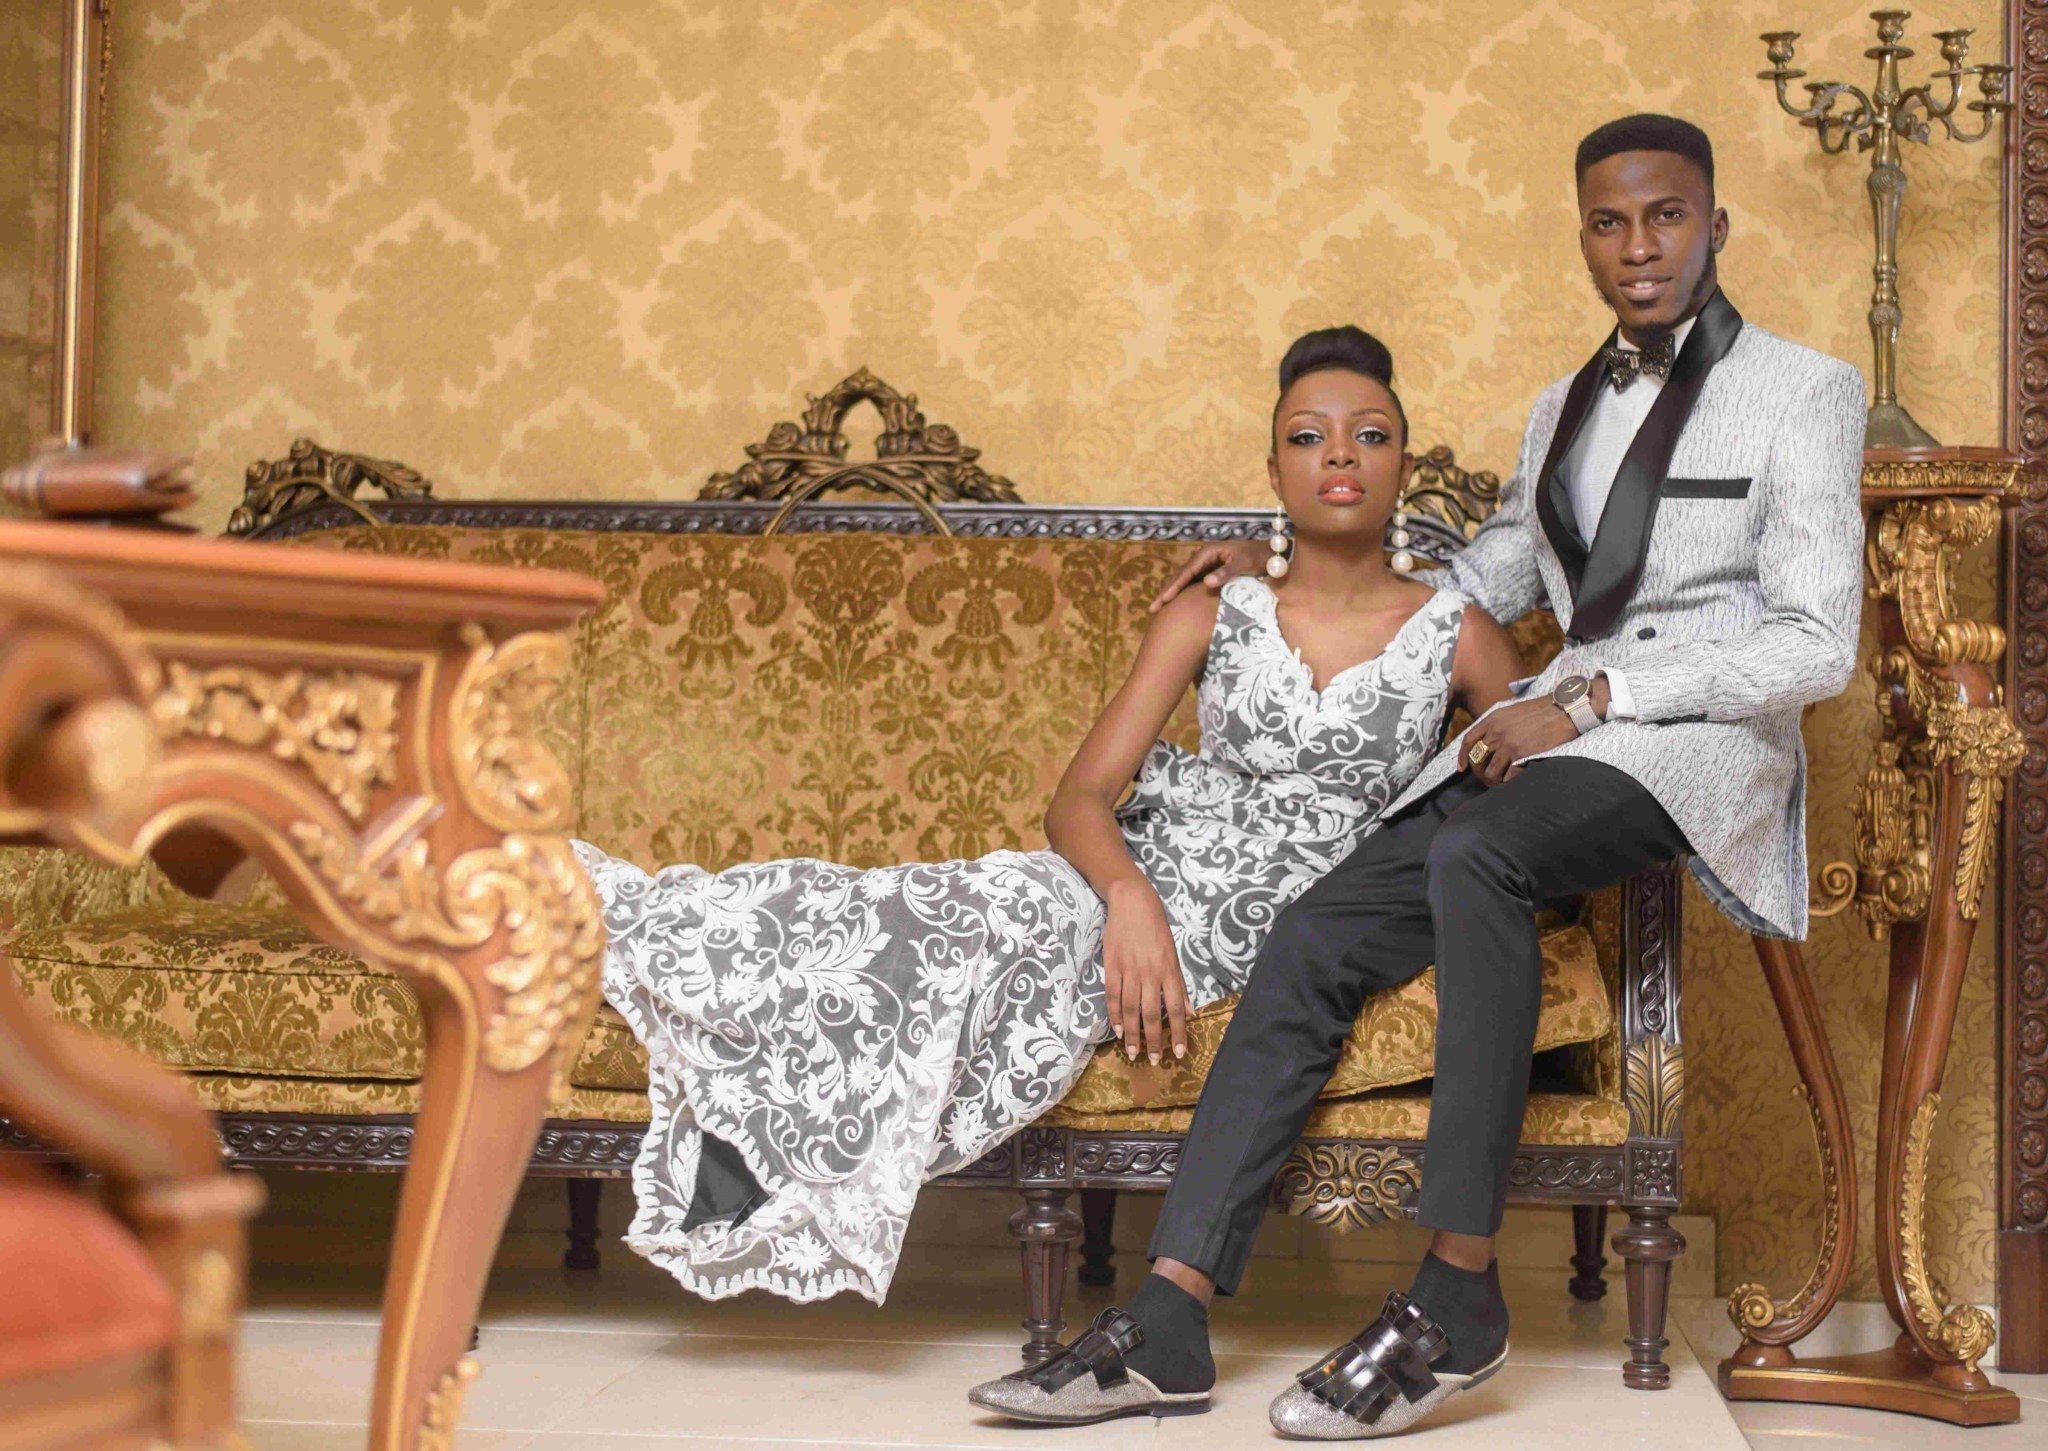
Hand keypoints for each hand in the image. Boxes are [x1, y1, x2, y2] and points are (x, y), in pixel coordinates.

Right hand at [1101, 879, 1190, 1063]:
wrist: (1132, 902)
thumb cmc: (1156, 928)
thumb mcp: (1173, 954)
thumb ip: (1179, 986)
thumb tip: (1189, 1012)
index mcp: (1168, 970)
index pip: (1174, 1008)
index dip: (1177, 1032)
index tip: (1178, 1052)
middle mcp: (1150, 973)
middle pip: (1150, 1013)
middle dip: (1153, 1040)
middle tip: (1154, 1060)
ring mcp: (1129, 969)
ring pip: (1130, 1008)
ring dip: (1131, 1033)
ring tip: (1132, 1052)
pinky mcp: (1111, 965)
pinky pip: (1112, 995)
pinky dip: (1114, 1014)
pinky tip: (1117, 1029)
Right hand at [1149, 541, 1266, 613]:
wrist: (1271, 554)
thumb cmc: (1258, 557)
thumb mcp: (1243, 564)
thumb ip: (1226, 573)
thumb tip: (1206, 583)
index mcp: (1208, 552)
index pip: (1186, 571)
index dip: (1174, 586)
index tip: (1165, 600)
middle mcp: (1203, 557)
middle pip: (1180, 576)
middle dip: (1166, 592)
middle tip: (1153, 609)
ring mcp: (1206, 565)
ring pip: (1184, 580)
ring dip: (1172, 593)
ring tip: (1159, 609)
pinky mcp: (1211, 572)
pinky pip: (1192, 583)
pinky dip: (1182, 594)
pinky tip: (1176, 605)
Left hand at [1459, 677, 1608, 786]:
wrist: (1565, 709)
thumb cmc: (1544, 710)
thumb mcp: (1514, 711)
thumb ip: (1500, 724)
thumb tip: (1493, 740)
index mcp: (1492, 720)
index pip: (1468, 741)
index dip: (1463, 757)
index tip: (1462, 768)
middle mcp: (1496, 733)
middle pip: (1476, 760)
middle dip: (1480, 773)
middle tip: (1489, 779)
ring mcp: (1508, 745)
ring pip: (1490, 773)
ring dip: (1495, 781)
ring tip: (1503, 783)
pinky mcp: (1522, 756)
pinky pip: (1508, 778)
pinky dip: (1510, 783)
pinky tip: (1516, 782)